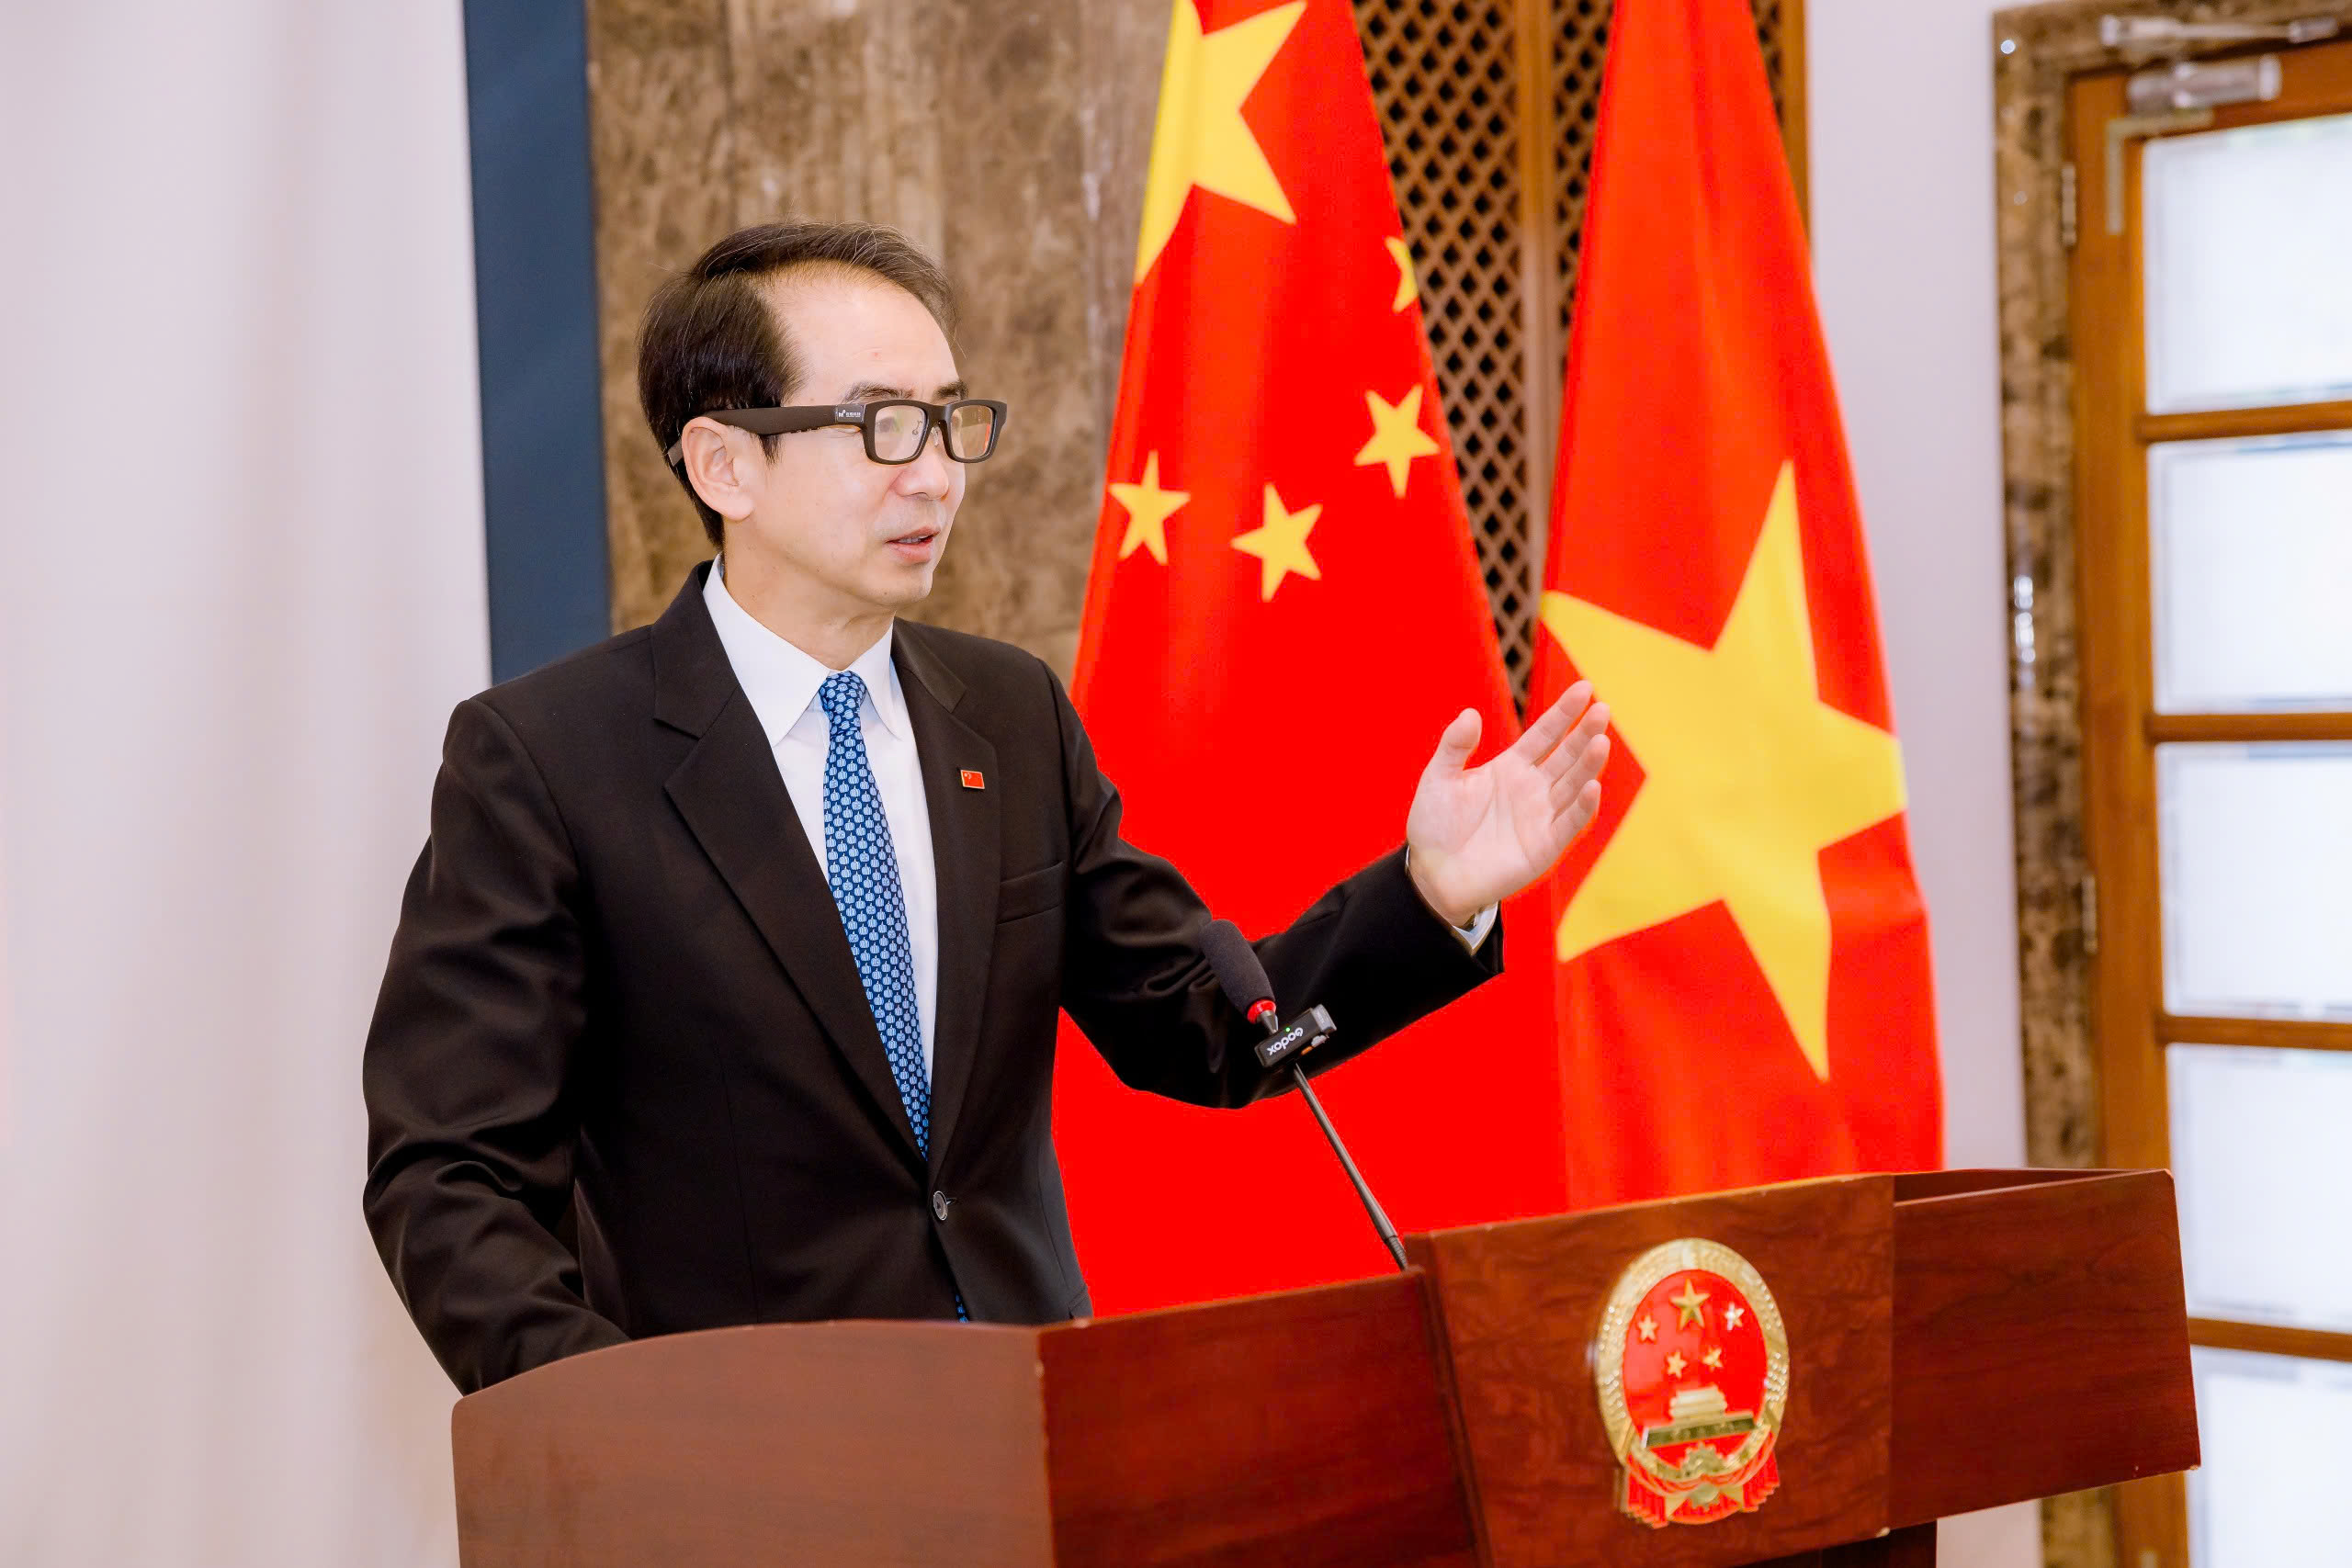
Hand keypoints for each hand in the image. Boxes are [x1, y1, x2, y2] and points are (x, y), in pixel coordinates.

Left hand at [1405, 683, 1611, 927]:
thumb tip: (1470, 713)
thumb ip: (1454, 746)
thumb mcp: (1439, 778)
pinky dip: (1582, 807)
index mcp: (1511, 767)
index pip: (1545, 734)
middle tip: (1602, 708)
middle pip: (1566, 755)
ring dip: (1588, 765)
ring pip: (1573, 785)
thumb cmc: (1435, 825)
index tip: (1584, 689)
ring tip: (1600, 741)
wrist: (1432, 874)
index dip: (1564, 713)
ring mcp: (1541, 816)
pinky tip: (1592, 787)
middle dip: (1584, 732)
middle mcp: (1533, 788)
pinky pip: (1569, 824)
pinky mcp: (1544, 846)